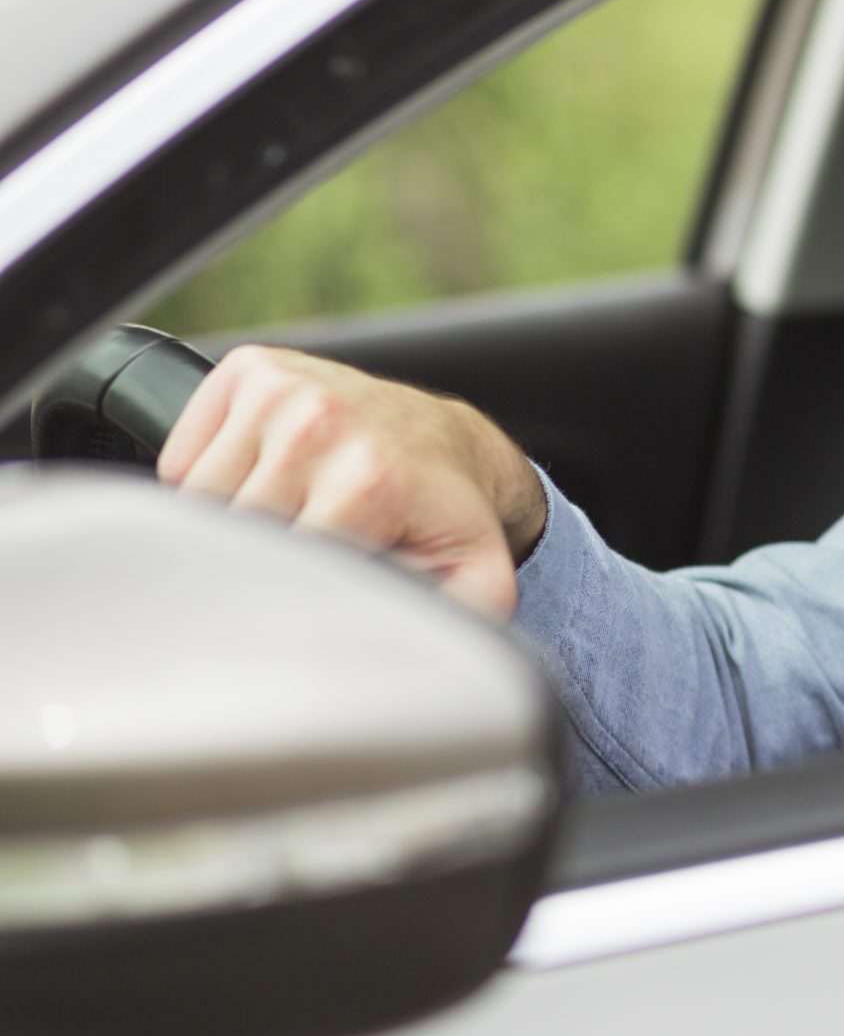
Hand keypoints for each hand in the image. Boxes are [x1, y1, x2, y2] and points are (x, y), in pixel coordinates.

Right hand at [157, 345, 543, 619]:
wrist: (451, 445)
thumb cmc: (447, 518)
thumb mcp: (470, 581)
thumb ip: (443, 626)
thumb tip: (398, 666)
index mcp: (367, 481)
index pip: (269, 569)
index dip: (283, 594)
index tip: (311, 592)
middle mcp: (321, 423)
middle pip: (227, 535)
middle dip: (258, 558)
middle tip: (313, 548)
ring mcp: (281, 390)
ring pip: (195, 501)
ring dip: (230, 520)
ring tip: (294, 513)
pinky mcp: (249, 369)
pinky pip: (182, 458)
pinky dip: (206, 481)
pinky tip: (268, 478)